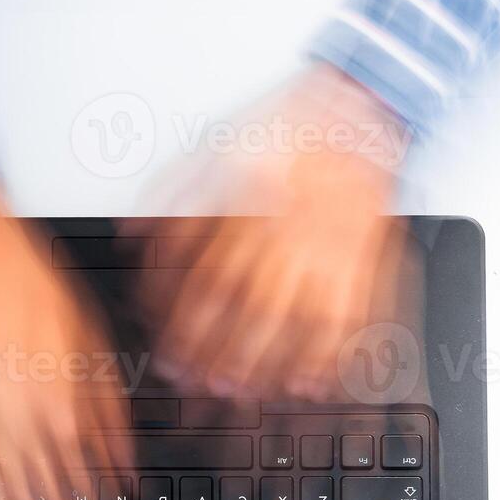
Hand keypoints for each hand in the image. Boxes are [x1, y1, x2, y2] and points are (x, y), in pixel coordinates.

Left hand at [139, 64, 411, 400]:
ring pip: (295, 321)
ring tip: (244, 391)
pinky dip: (328, 357)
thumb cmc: (286, 130)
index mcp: (246, 203)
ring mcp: (328, 250)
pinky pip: (348, 319)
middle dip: (219, 356)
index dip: (184, 325)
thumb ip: (172, 198)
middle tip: (199, 386)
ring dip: (267, 365)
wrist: (358, 107)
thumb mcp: (214, 147)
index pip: (206, 278)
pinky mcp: (362, 261)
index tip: (169, 353)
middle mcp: (287, 231)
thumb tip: (136, 244)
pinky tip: (308, 382)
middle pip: (247, 309)